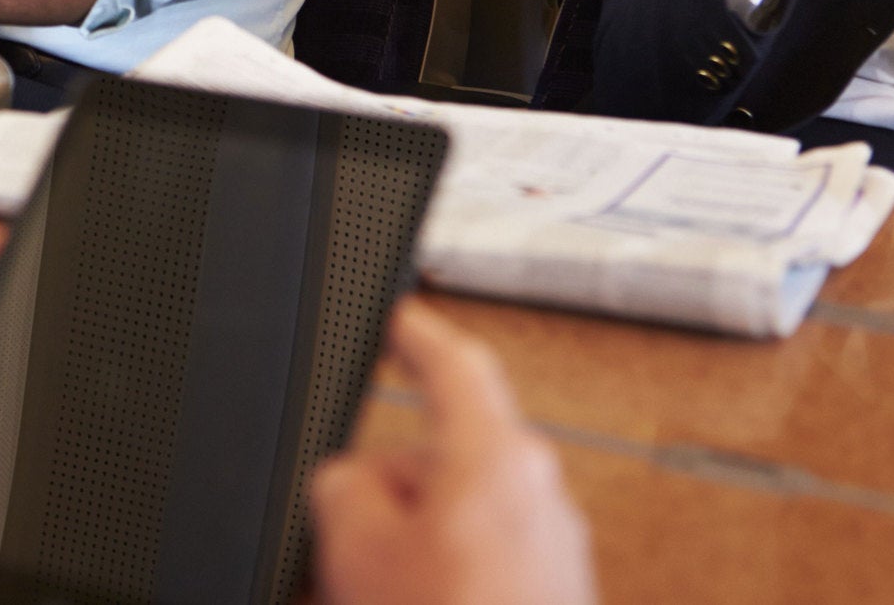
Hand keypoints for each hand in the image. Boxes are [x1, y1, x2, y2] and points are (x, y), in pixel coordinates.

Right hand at [310, 301, 595, 604]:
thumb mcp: (357, 547)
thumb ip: (342, 486)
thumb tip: (348, 482)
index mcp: (499, 459)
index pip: (455, 363)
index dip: (415, 332)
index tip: (399, 316)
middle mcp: (539, 492)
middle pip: (443, 454)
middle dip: (391, 490)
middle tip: (348, 538)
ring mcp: (552, 544)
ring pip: (457, 511)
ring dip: (412, 541)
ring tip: (379, 591)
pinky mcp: (552, 588)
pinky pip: (481, 552)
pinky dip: (443, 572)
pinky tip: (412, 600)